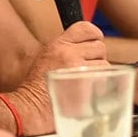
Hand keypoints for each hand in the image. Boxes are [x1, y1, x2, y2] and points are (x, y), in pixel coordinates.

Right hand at [9, 21, 107, 135]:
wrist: (32, 108)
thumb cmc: (39, 87)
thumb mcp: (47, 58)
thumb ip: (66, 49)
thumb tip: (90, 46)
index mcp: (58, 45)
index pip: (86, 29)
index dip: (94, 36)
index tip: (93, 44)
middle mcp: (69, 54)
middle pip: (100, 47)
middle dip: (97, 58)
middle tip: (86, 70)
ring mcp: (78, 70)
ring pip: (105, 65)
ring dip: (99, 74)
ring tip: (85, 83)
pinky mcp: (87, 86)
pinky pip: (104, 81)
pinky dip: (100, 87)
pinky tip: (88, 92)